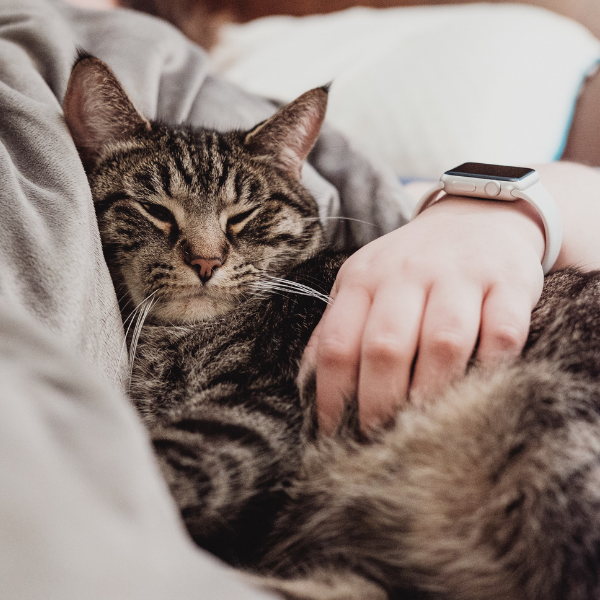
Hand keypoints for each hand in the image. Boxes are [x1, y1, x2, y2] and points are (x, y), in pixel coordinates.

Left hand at [300, 195, 545, 433]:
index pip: (337, 344)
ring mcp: (460, 276)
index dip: (331, 396)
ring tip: (425, 428)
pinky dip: (491, 368)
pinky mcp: (509, 283)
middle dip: (379, 404)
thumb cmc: (412, 264)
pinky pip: (502, 333)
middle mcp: (407, 273)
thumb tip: (309, 386)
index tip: (334, 434)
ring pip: (443, 342)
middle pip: (385, 347)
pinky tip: (480, 391)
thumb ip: (338, 327)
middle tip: (380, 439)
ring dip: (432, 393)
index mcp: (364, 279)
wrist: (478, 214)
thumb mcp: (365, 283)